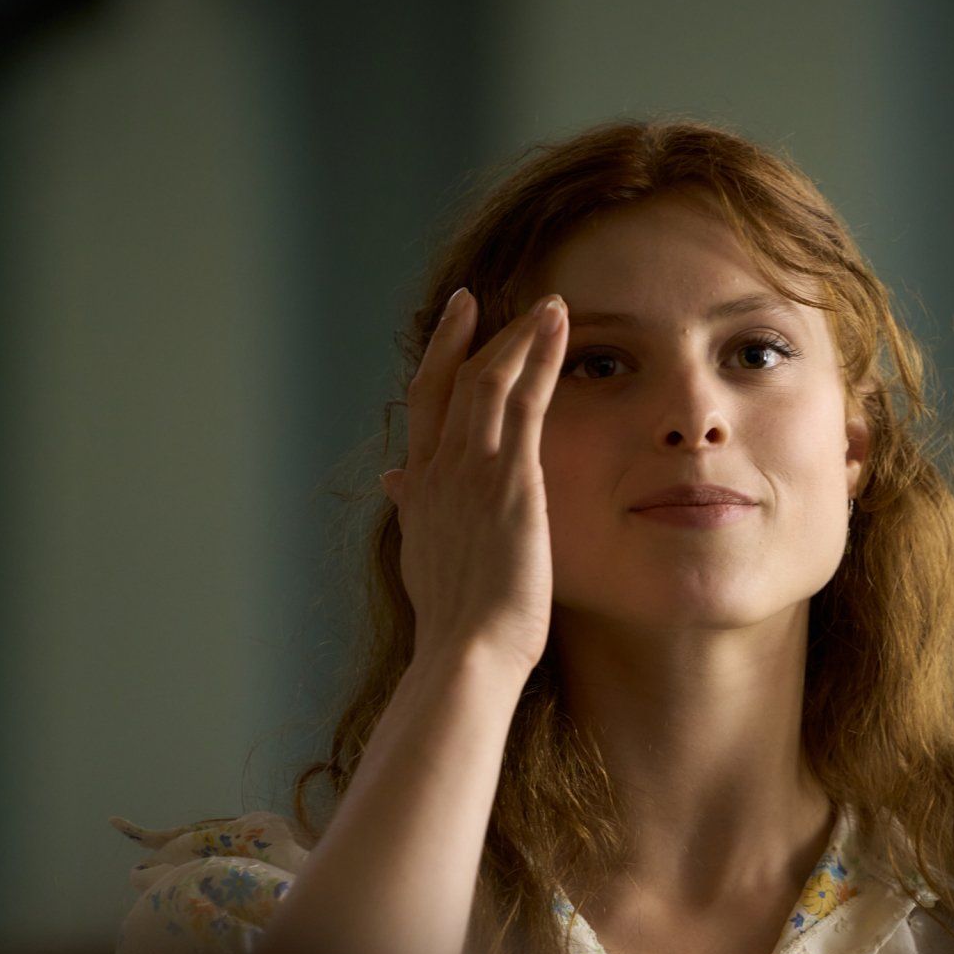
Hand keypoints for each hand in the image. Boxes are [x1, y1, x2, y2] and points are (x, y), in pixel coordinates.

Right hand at [379, 288, 568, 676]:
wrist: (467, 653)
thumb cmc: (458, 627)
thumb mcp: (426, 561)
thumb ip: (417, 514)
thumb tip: (397, 482)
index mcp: (420, 495)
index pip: (422, 413)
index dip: (433, 365)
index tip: (449, 333)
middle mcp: (437, 473)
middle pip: (444, 384)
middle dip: (460, 336)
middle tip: (475, 300)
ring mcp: (471, 472)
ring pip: (486, 381)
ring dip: (514, 336)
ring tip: (544, 305)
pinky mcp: (509, 479)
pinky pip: (523, 399)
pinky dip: (538, 355)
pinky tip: (556, 325)